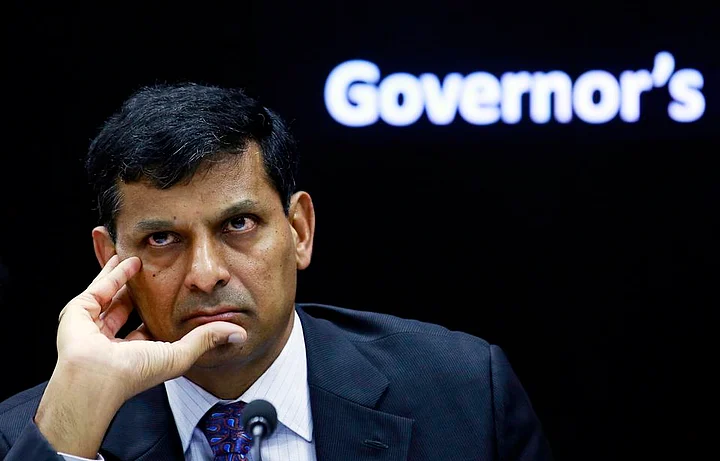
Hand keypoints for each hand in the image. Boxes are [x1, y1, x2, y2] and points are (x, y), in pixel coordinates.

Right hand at [35, 254, 246, 456]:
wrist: (97, 376)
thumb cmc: (135, 371)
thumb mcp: (180, 354)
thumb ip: (207, 340)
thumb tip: (239, 332)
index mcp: (136, 354)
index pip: (150, 329)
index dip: (165, 313)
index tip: (183, 297)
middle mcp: (113, 341)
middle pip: (131, 308)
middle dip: (143, 292)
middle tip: (160, 273)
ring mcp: (94, 327)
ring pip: (114, 296)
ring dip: (128, 278)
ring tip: (144, 258)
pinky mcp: (78, 312)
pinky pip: (100, 287)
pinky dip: (115, 272)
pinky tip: (131, 259)